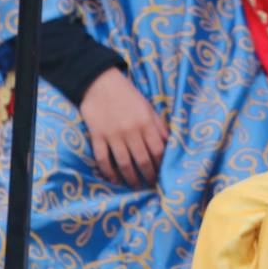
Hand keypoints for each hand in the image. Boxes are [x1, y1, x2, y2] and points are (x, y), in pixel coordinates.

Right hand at [78, 68, 166, 187]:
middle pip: (142, 160)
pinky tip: (113, 179)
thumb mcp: (148, 107)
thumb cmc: (127, 94)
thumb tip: (169, 144)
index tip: (164, 173)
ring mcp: (113, 134)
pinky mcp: (97, 136)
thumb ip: (158, 125)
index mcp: (146, 123)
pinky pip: (103, 158)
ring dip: (130, 178)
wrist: (100, 82)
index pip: (158, 150)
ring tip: (135, 186)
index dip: (162, 164)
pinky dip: (108, 171)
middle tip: (151, 185)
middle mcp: (131, 131)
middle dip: (148, 175)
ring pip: (124, 163)